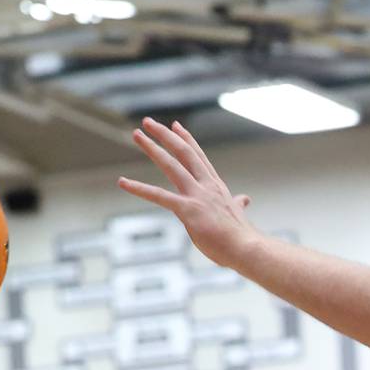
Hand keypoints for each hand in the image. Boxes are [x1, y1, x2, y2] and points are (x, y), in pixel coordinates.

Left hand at [118, 119, 254, 265]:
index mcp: (216, 186)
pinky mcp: (188, 210)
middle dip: (164, 135)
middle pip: (183, 152)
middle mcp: (206, 185)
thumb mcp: (237, 213)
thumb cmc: (240, 236)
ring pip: (171, 165)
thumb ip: (237, 203)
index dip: (186, 139)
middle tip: (147, 121)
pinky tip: (122, 182)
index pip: (198, 156)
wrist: (246, 248)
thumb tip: (245, 199)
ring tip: (136, 134)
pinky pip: (159, 196)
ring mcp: (197, 196)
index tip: (175, 125)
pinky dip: (139, 188)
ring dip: (152, 148)